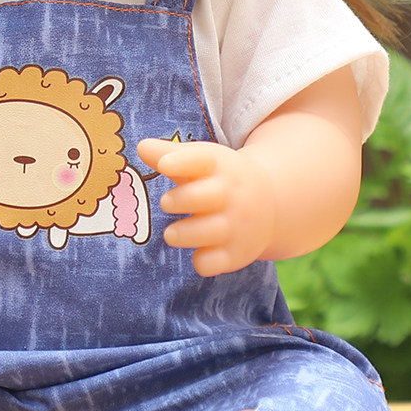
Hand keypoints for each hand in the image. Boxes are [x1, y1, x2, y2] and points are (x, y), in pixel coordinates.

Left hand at [138, 138, 275, 277]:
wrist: (270, 203)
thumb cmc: (220, 179)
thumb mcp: (201, 160)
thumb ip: (168, 154)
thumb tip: (141, 147)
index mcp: (218, 166)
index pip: (200, 159)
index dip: (180, 162)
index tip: (164, 164)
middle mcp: (229, 194)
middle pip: (201, 197)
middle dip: (178, 200)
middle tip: (166, 202)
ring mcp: (235, 225)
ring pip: (205, 232)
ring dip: (182, 234)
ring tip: (172, 233)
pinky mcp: (236, 254)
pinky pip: (213, 263)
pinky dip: (202, 261)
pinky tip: (200, 252)